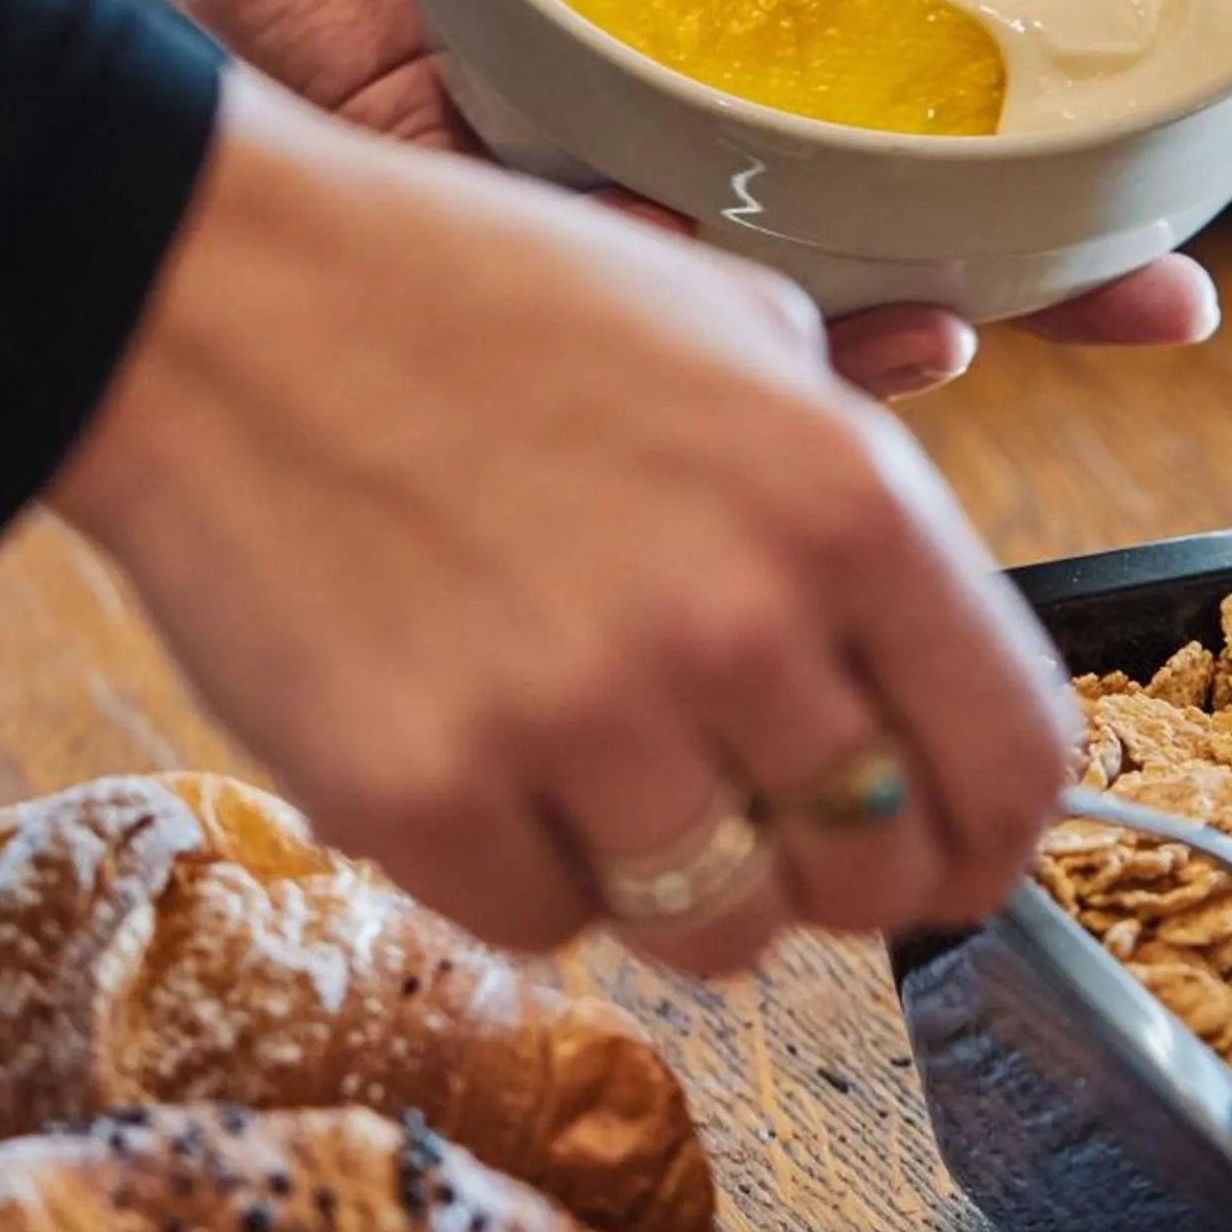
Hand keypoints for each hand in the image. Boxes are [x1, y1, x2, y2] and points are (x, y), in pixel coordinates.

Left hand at [0, 0, 1231, 395]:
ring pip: (767, 302)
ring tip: (1038, 319)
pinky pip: (599, 280)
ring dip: (917, 326)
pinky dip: (715, 322)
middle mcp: (660, 104)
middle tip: (1183, 291)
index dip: (1077, 138)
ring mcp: (566, 164)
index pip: (929, 102)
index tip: (1230, 153)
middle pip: (889, 228)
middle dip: (1054, 269)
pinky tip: (846, 327)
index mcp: (714, 1)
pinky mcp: (453, 192)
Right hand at [48, 69, 1080, 967]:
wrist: (217, 297)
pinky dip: (522, 867)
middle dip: (825, 864)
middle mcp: (737, 622)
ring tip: (598, 761)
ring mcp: (577, 720)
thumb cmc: (479, 301)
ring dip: (677, 878)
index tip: (949, 851)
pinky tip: (477, 746)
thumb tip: (931, 664)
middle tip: (749, 806)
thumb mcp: (734, 328)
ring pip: (717, 934)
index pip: (1013, 764)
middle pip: (871, 879)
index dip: (991, 837)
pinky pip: (543, 926)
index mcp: (846, 498)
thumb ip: (855, 499)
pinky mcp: (424, 796)